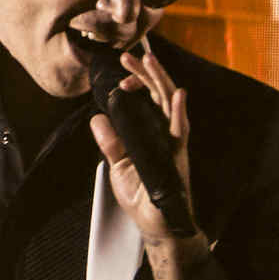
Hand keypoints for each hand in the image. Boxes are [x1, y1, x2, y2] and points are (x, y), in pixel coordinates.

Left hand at [89, 49, 208, 279]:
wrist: (157, 225)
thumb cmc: (143, 196)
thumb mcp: (118, 166)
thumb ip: (110, 142)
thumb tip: (97, 118)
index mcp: (153, 133)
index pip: (147, 100)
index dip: (136, 83)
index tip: (122, 71)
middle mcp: (167, 134)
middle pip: (159, 96)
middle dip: (146, 73)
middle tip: (130, 54)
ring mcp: (175, 145)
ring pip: (171, 106)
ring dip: (160, 82)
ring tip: (150, 60)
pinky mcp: (179, 159)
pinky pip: (181, 132)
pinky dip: (181, 113)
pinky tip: (178, 95)